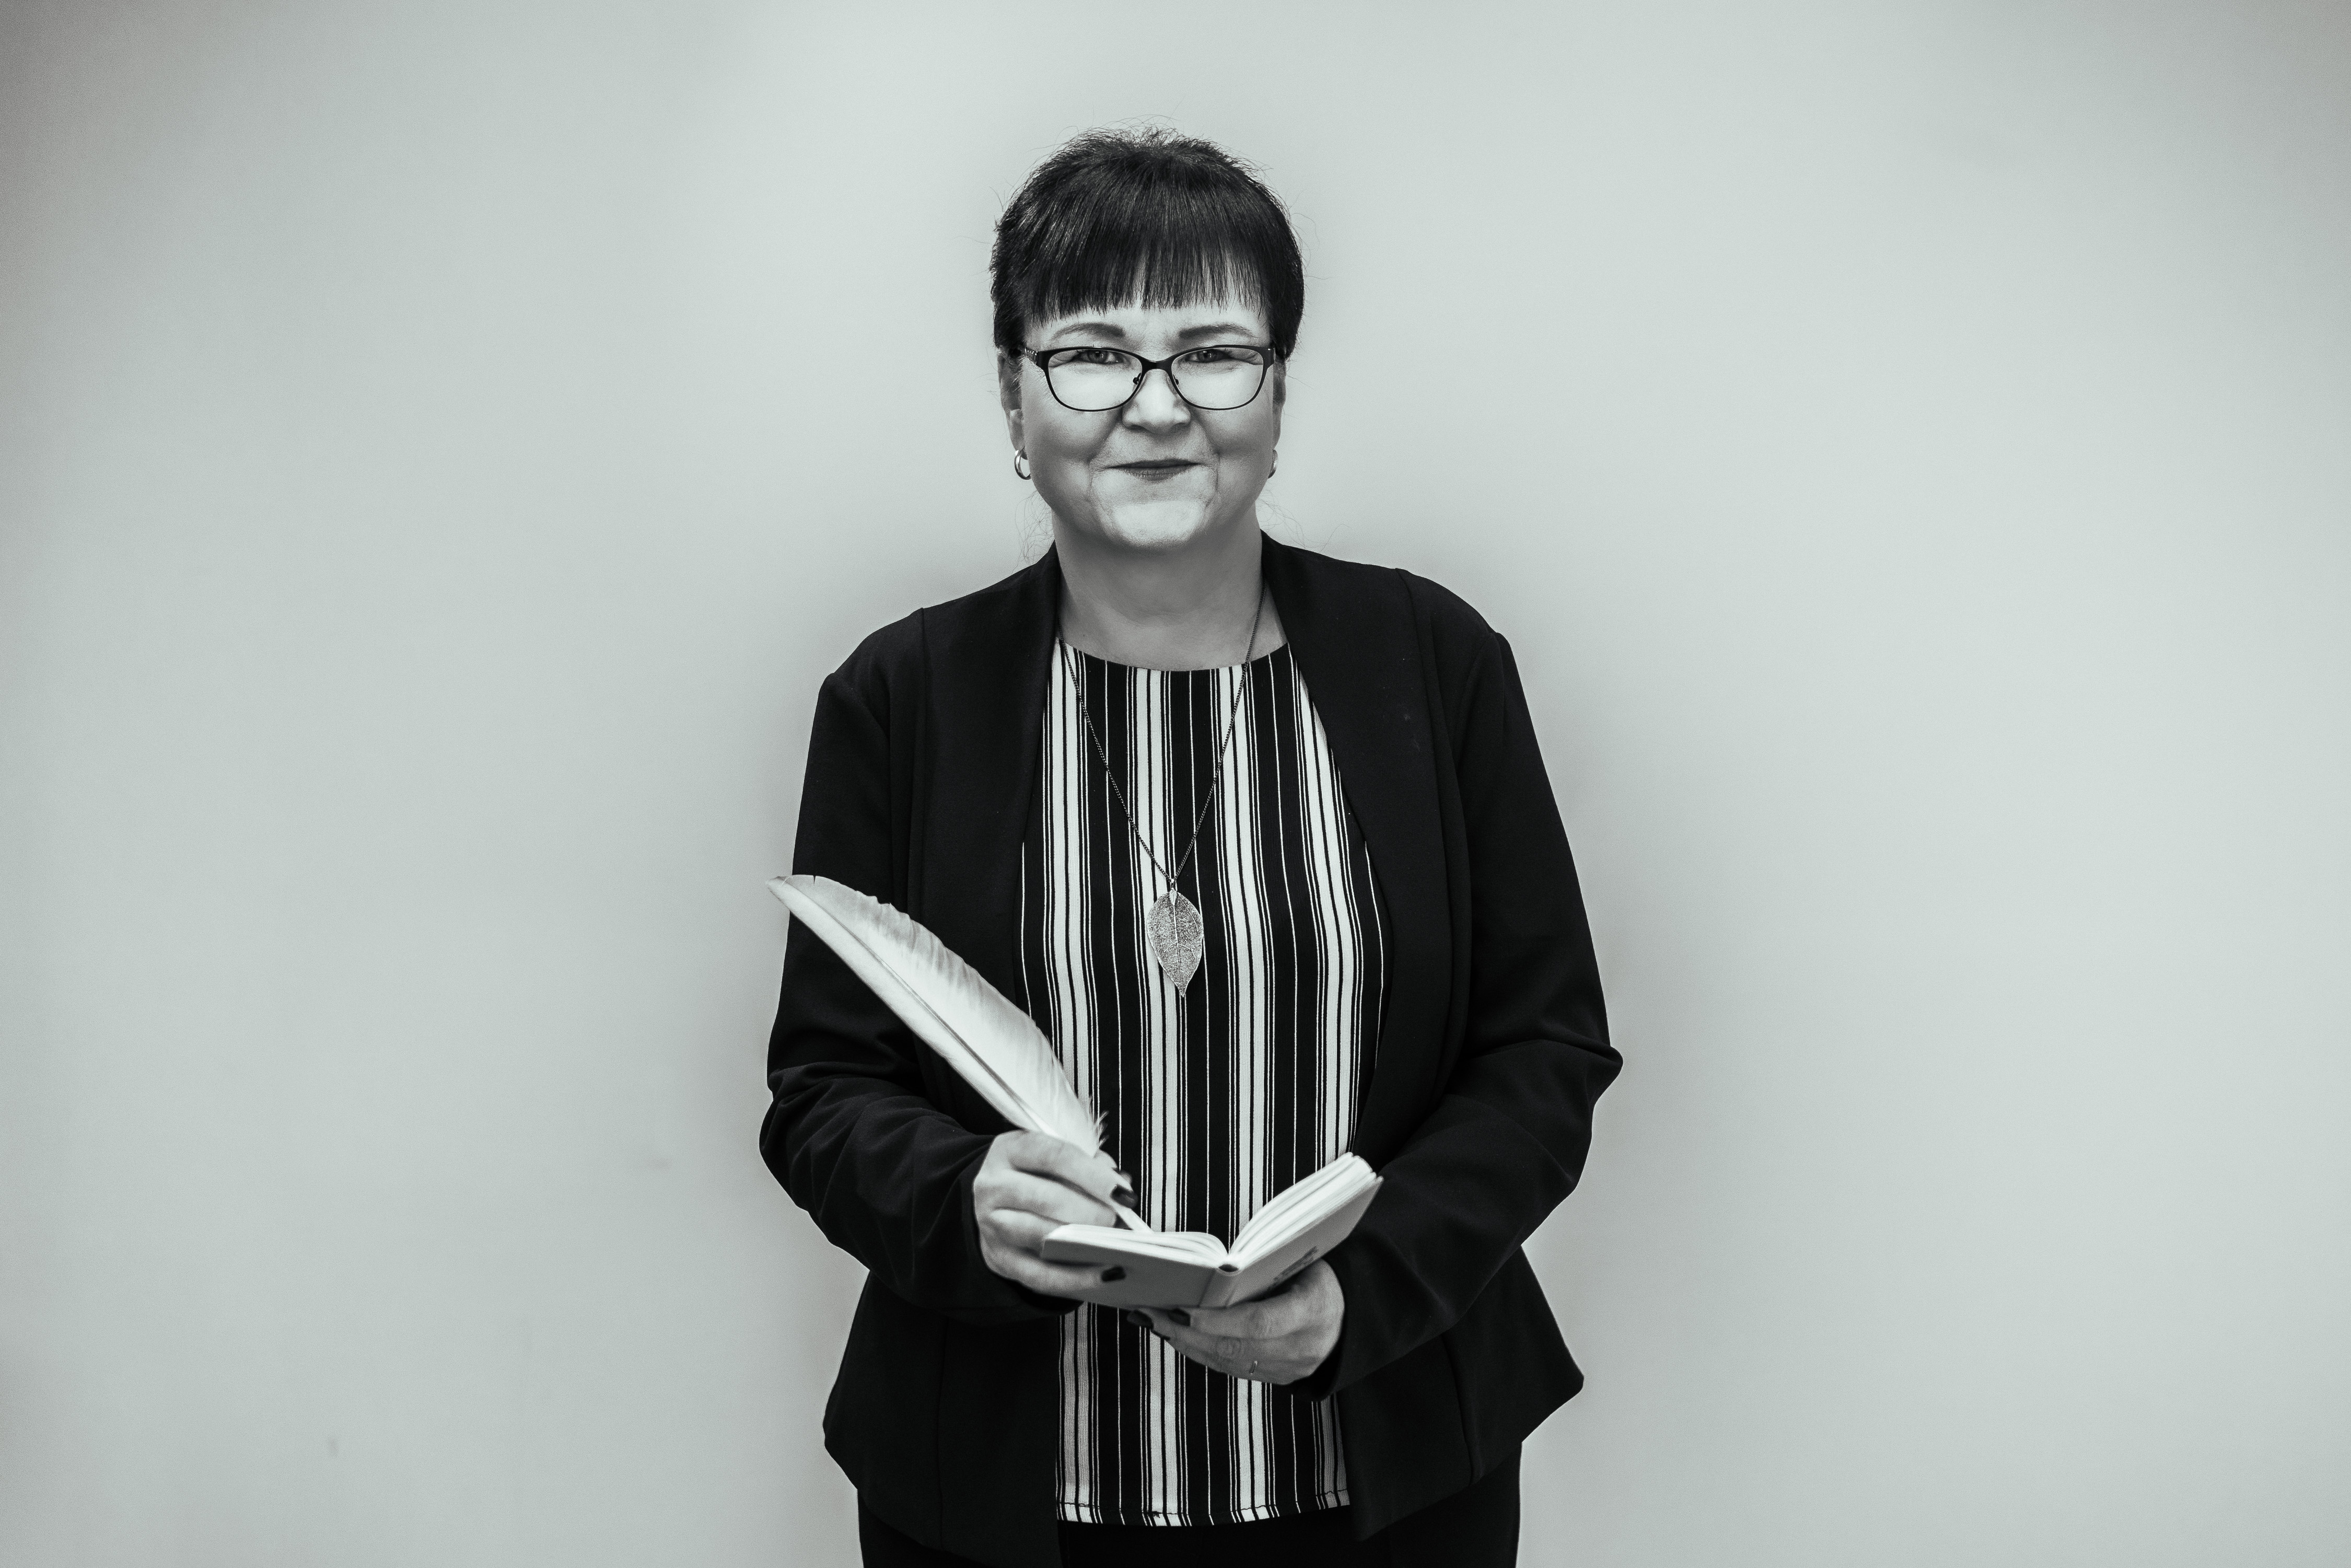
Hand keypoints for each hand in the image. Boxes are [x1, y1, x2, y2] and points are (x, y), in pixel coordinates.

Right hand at [973, 1132, 1129, 1298]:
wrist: (992, 1204)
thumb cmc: (1036, 1176)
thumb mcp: (1055, 1159)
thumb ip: (1089, 1166)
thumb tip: (1120, 1190)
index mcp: (1010, 1150)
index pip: (1053, 1156)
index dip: (1092, 1175)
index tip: (1122, 1194)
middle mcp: (993, 1185)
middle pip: (1043, 1198)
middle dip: (1087, 1211)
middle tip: (1116, 1221)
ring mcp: (990, 1224)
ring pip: (1038, 1235)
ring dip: (1080, 1243)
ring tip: (1113, 1247)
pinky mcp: (999, 1259)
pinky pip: (1039, 1275)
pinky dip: (1075, 1278)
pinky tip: (1104, 1275)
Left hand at [1136, 1259, 1343, 1385]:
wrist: (1352, 1320)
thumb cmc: (1322, 1278)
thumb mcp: (1304, 1263)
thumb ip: (1266, 1267)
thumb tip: (1211, 1268)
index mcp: (1311, 1313)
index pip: (1258, 1323)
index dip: (1217, 1319)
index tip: (1181, 1306)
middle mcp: (1299, 1349)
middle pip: (1234, 1347)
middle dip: (1186, 1330)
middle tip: (1150, 1310)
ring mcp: (1286, 1369)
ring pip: (1226, 1362)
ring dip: (1184, 1342)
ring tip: (1152, 1319)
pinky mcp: (1274, 1378)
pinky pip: (1229, 1368)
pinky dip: (1198, 1351)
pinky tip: (1175, 1334)